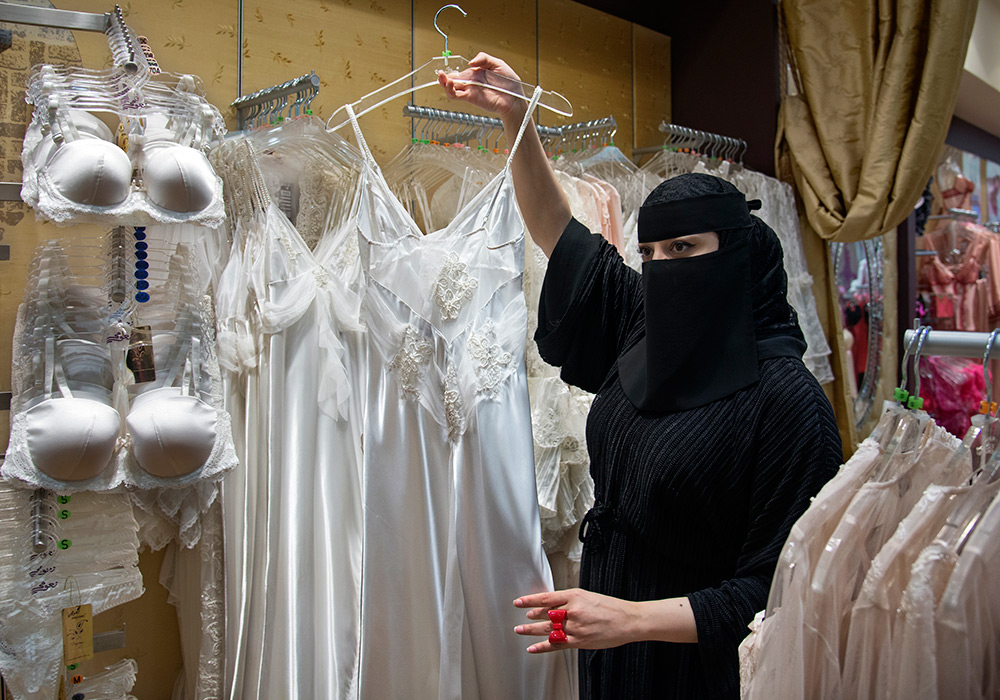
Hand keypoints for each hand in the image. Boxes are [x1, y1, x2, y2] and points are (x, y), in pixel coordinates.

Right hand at [437, 52, 526, 121]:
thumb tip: (470, 62)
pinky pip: (457, 95)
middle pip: (453, 80)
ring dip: (444, 83)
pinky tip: (450, 84)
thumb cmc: (510, 82)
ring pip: (452, 88)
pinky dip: (451, 90)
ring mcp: (471, 90)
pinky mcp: (471, 98)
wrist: (515, 98)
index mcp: (476, 73)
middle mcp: (472, 82)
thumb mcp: (498, 64)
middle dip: (444, 77)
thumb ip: (484, 58)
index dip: (452, 71)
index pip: (460, 72)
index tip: (446, 68)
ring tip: (442, 77)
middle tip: (440, 73)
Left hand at [513, 588, 641, 653]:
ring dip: (532, 630)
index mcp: (575, 596)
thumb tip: (552, 605)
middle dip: (531, 616)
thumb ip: (570, 600)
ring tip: (520, 630)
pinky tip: (533, 648)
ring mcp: (575, 627)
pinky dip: (542, 647)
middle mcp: (573, 611)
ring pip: (548, 629)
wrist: (628, 620)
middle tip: (522, 617)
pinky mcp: (579, 641)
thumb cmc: (611, 607)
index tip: (519, 602)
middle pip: (545, 614)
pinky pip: (556, 644)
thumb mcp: (588, 596)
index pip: (546, 598)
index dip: (530, 600)